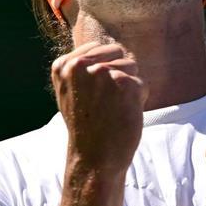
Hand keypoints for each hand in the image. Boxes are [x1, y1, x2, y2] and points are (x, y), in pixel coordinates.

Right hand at [51, 41, 147, 174]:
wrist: (94, 158)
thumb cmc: (86, 126)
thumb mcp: (71, 92)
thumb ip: (82, 68)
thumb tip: (108, 47)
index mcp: (63, 65)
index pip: (98, 48)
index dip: (103, 70)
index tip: (93, 95)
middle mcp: (80, 65)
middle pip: (117, 53)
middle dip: (118, 75)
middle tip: (105, 104)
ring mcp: (103, 73)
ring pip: (132, 67)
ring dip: (129, 88)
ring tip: (113, 109)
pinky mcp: (125, 83)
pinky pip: (142, 83)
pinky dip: (139, 100)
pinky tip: (123, 115)